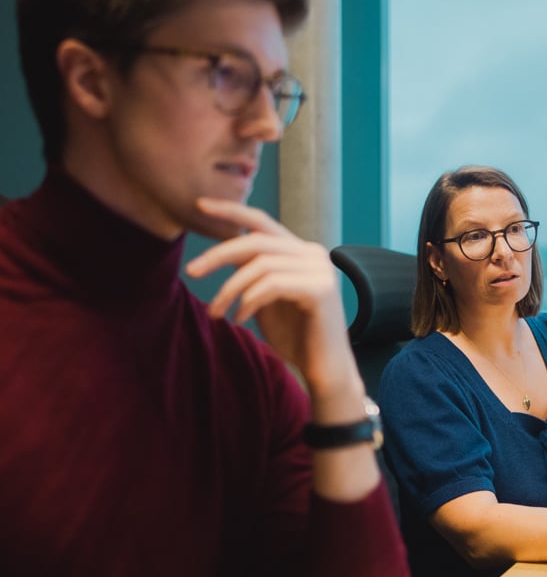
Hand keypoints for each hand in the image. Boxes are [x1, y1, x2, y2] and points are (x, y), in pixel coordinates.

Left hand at [185, 198, 358, 399]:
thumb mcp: (266, 298)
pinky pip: (272, 284)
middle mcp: (314, 254)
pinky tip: (240, 319)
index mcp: (301, 252)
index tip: (200, 206)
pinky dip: (248, 301)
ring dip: (230, 289)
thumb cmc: (295, 337)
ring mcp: (320, 270)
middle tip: (191, 271)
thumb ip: (252, 273)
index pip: (263, 222)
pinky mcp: (320, 289)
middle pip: (256, 241)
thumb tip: (223, 252)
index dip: (231, 211)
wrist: (324, 370)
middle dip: (218, 254)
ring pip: (260, 265)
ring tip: (217, 312)